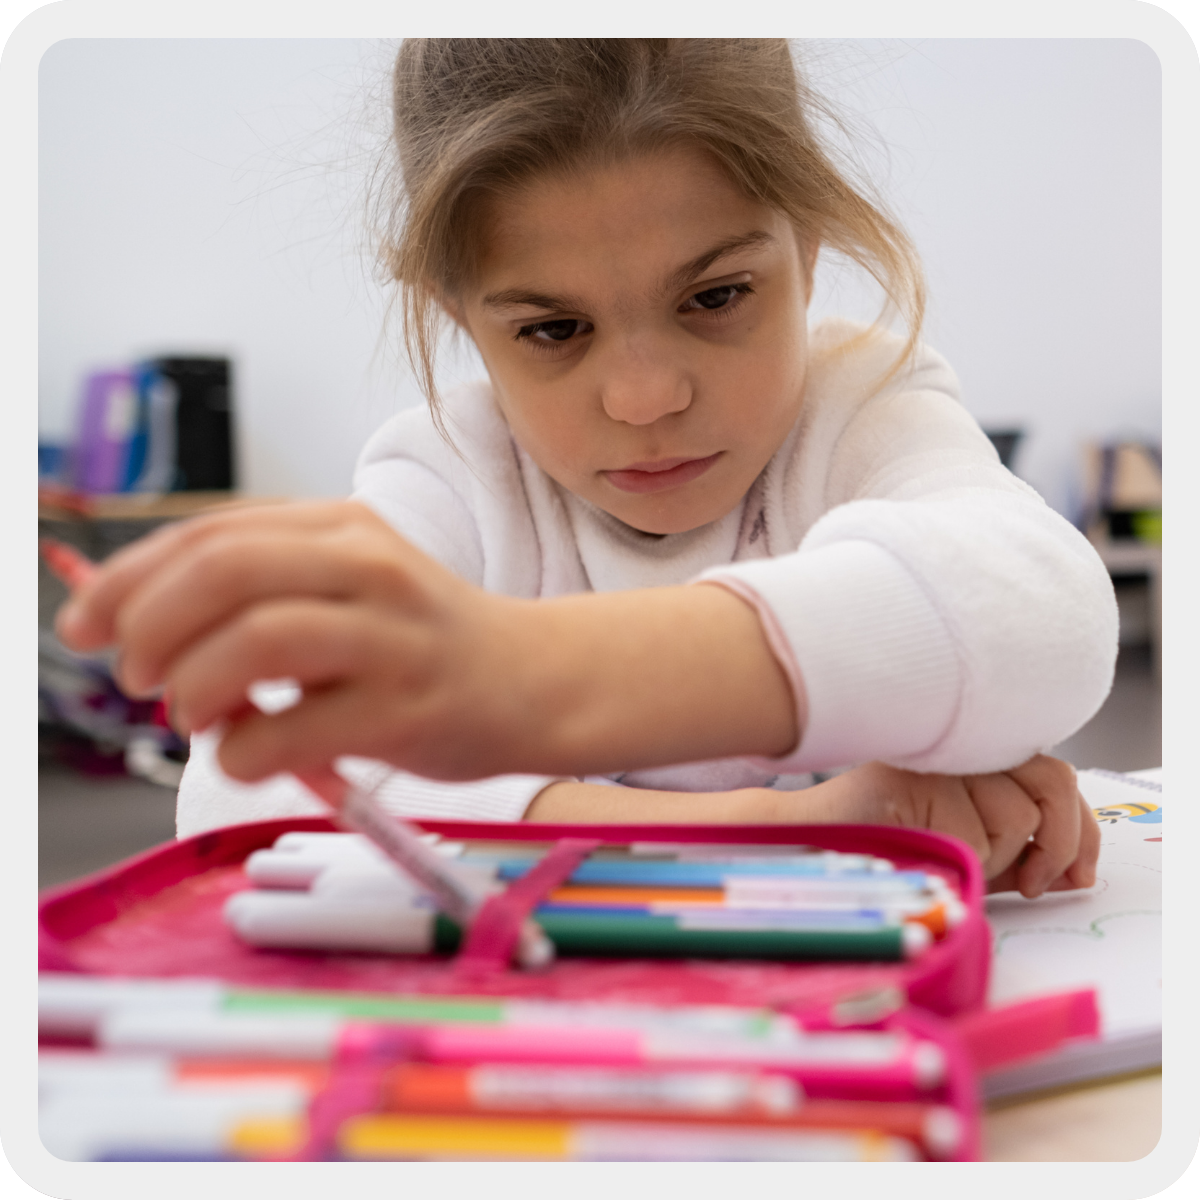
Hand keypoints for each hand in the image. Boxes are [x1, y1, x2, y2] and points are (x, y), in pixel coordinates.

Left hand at [55, 500, 797, 784]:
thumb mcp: (348, 587)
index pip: (212, 534)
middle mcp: (370, 567)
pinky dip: (242, 752)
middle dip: (150, 626)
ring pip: (255, 641)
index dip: (130, 577)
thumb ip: (259, 592)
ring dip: (193, 687)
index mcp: (345, 527)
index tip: (83, 624)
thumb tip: (132, 625)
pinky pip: (290, 730)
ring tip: (193, 715)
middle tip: (135, 675)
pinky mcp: (408, 709)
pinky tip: (251, 755)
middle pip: (224, 573)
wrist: (535, 679)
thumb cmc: (423, 641)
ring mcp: (394, 638)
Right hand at [793, 755, 1097, 896]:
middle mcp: (963, 745)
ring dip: (994, 859)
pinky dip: (959, 861)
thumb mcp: (970, 852)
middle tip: (1031, 885)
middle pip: (1053, 781)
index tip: (1077, 875)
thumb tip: (1074, 873)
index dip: (1080, 829)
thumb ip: (1021, 852)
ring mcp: (941, 756)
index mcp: (977, 754)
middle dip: (1058, 844)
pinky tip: (922, 853)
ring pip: (1017, 816)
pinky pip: (974, 834)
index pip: (1056, 775)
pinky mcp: (920, 776)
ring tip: (947, 860)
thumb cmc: (887, 849)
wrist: (813, 846)